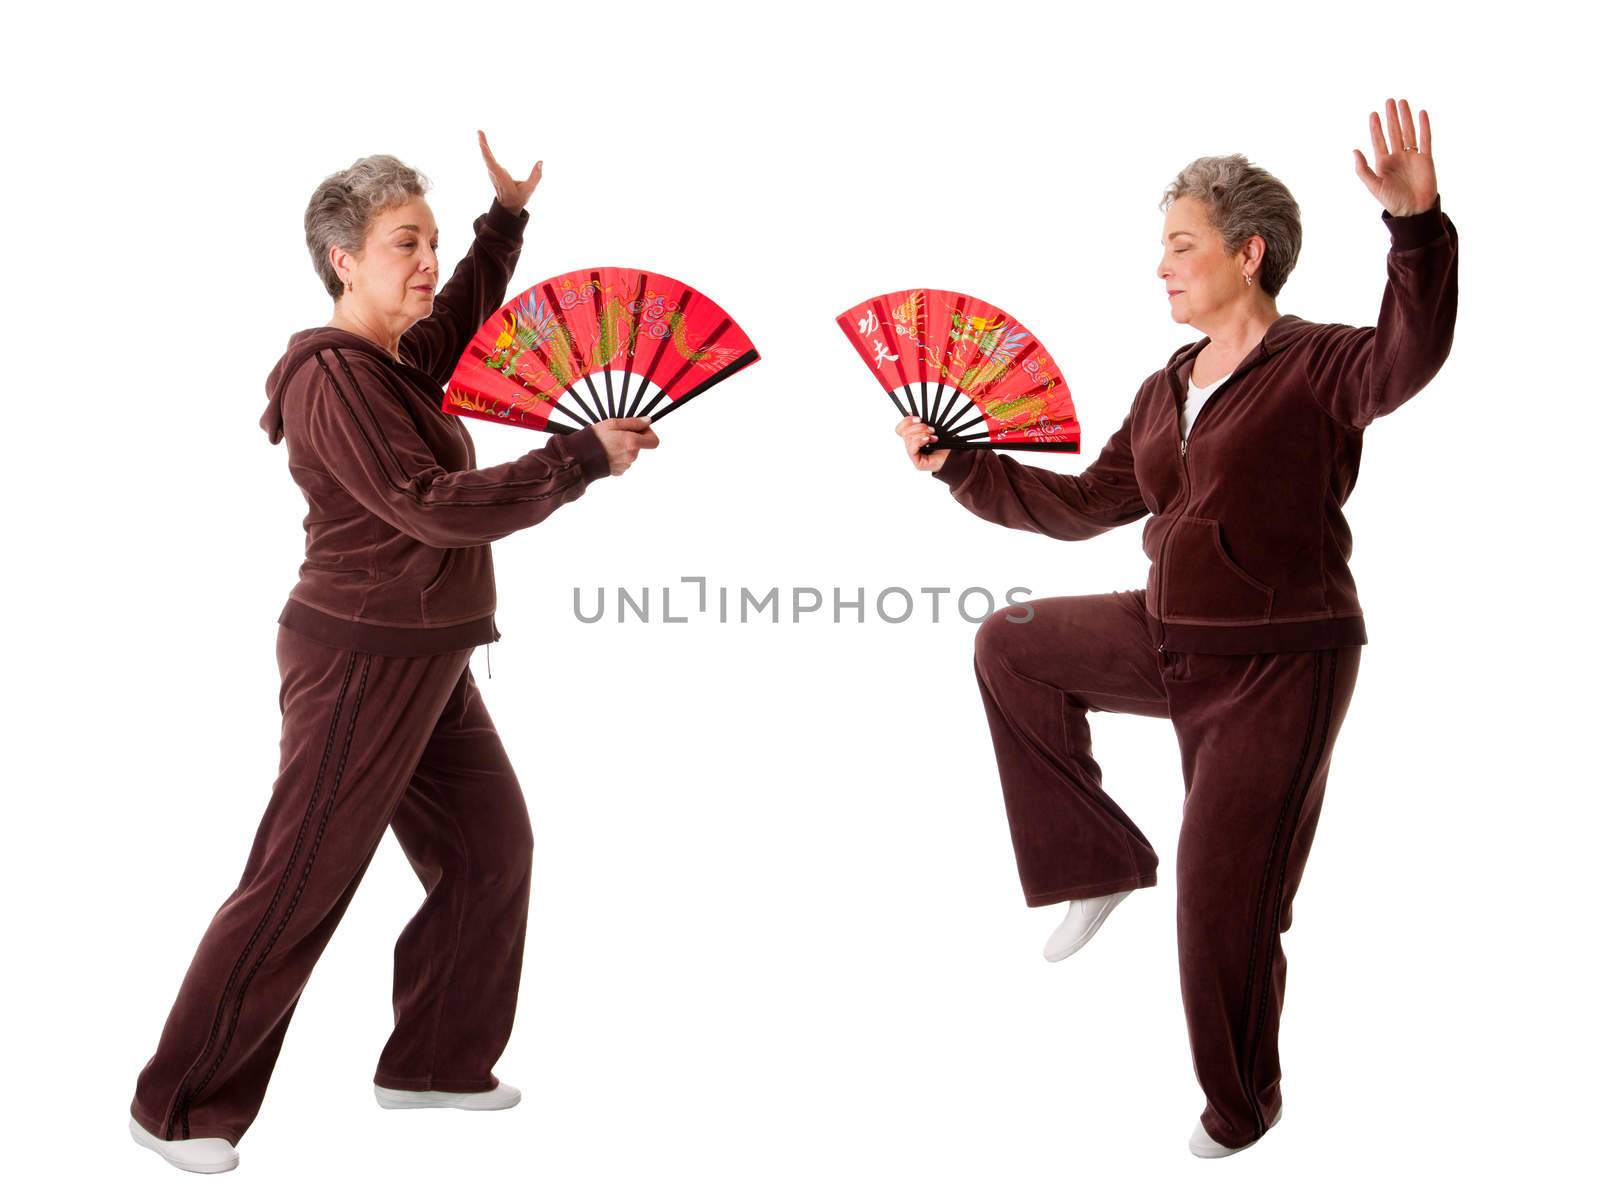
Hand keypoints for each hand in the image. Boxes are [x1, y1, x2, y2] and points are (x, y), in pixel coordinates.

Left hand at [477, 130, 542, 213]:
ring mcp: (492, 172)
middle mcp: (495, 174)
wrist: (509, 205)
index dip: (487, 155)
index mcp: (502, 178)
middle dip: (483, 145)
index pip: (492, 166)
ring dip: (482, 144)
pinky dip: (484, 148)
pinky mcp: (493, 170)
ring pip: (485, 157)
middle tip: (479, 131)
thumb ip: (536, 176)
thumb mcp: (530, 189)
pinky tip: (483, 140)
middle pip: (486, 158)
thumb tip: (541, 162)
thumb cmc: (519, 198)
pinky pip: (487, 157)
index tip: (482, 145)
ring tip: (480, 132)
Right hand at [592, 417, 659, 476]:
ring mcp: (625, 465)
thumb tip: (647, 421)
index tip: (639, 428)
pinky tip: (607, 451)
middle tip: (616, 433)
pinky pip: (623, 460)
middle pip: (640, 445)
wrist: (579, 458)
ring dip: (623, 447)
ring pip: (631, 453)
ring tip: (608, 443)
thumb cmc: (593, 439)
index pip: (654, 441)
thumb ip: (633, 422)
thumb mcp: (612, 423)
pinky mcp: (619, 471)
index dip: (649, 433)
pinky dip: (617, 455)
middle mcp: (631, 456)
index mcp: (632, 442)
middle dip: (632, 438)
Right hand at [896, 415, 949, 471]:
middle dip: (917, 427)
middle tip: (931, 428)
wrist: (955, 457)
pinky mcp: (917, 462)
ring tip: (934, 436)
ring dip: (921, 434)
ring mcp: (913, 455)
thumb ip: (923, 422)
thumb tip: (911, 412)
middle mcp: (911, 446)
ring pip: (908, 439)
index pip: (900, 429)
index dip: (906, 421)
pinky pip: (912, 448)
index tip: (918, 418)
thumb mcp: (934, 429)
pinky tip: (928, 440)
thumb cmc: (946, 444)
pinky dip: (919, 441)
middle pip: (904, 432)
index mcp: (913, 438)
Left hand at [1352, 98, 1436, 217]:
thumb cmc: (1392, 201)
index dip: (1376, 127)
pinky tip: (1421, 114)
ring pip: (1408, 132)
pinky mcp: (1426, 159)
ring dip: (1405, 117)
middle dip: (1391, 117)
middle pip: (1394, 132)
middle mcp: (1397, 157)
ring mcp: (1412, 157)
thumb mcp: (1374, 186)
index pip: (1379, 140)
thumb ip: (1363, 169)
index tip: (1373, 113)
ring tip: (1402, 102)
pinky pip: (1425, 139)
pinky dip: (1424, 127)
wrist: (1413, 210)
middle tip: (1389, 101)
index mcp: (1383, 163)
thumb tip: (1354, 151)